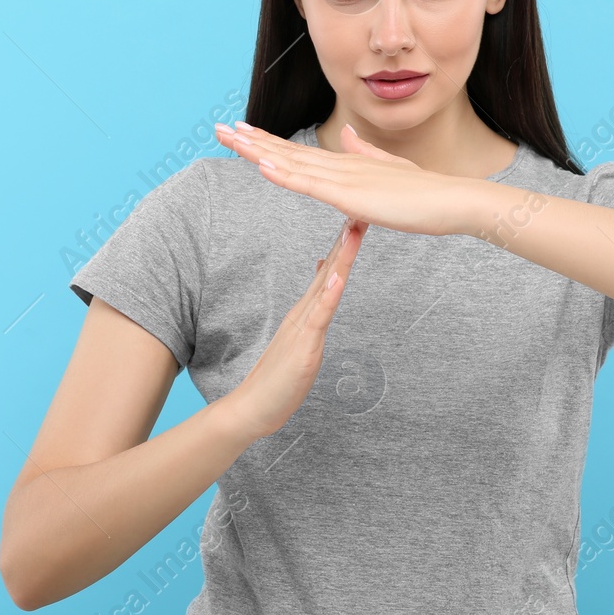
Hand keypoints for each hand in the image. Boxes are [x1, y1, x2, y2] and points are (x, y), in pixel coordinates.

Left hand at [215, 120, 483, 236]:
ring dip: (258, 151)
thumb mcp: (387, 170)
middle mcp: (339, 164)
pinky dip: (285, 174)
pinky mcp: (352, 195)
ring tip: (230, 139)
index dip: (266, 141)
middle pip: (286, 151)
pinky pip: (311, 184)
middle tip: (218, 129)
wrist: (451, 200)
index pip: (296, 151)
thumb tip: (344, 134)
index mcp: (345, 163)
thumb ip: (363, 152)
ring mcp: (344, 178)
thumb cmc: (423, 192)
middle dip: (250, 141)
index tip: (240, 131)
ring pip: (292, 163)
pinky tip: (264, 167)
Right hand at [219, 214, 367, 441]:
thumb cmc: (278, 379)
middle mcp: (304, 312)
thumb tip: (326, 281)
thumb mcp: (301, 340)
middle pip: (329, 269)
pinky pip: (318, 316)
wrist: (252, 407)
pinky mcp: (303, 345)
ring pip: (326, 285)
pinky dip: (329, 294)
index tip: (358, 217)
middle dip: (347, 240)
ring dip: (341, 256)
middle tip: (362, 207)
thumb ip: (313, 312)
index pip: (329, 272)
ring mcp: (303, 327)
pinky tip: (337, 275)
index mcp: (306, 312)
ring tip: (354, 229)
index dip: (344, 245)